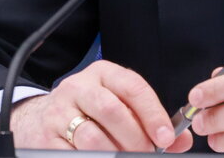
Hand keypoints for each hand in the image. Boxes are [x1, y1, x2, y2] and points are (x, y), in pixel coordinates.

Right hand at [3, 60, 192, 151]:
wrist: (43, 117)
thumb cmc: (89, 110)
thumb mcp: (118, 103)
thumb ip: (149, 120)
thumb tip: (180, 141)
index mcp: (102, 74)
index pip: (132, 87)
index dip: (152, 113)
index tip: (166, 137)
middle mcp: (79, 87)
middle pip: (111, 110)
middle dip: (135, 137)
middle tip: (147, 152)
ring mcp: (60, 111)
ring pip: (92, 136)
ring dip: (115, 153)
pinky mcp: (48, 136)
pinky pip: (73, 153)